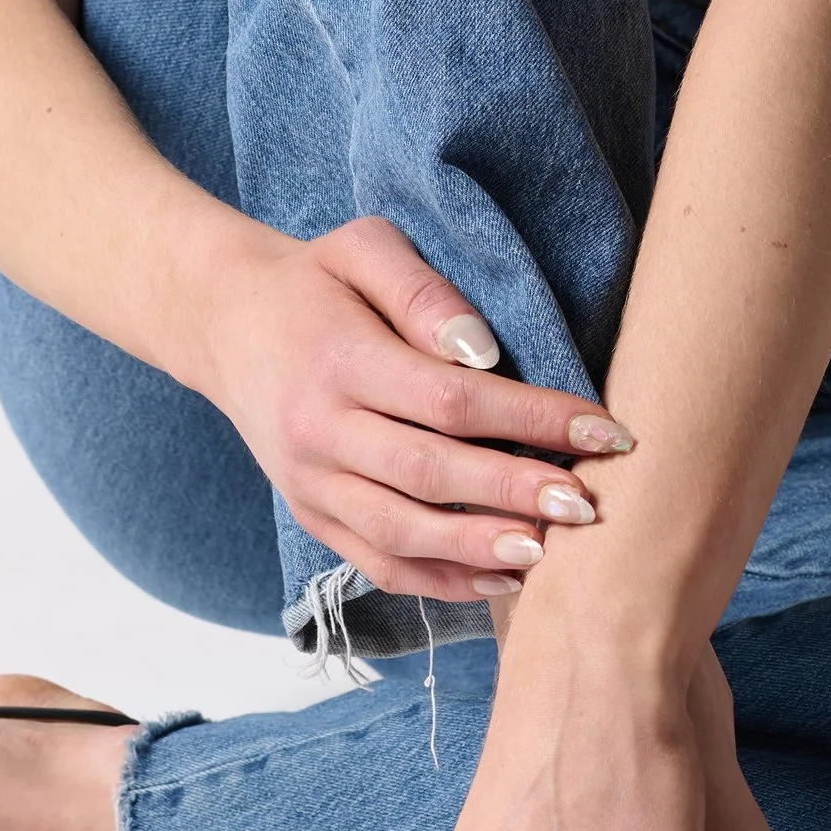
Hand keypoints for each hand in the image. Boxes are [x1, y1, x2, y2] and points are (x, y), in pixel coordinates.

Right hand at [207, 215, 630, 603]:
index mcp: (340, 360)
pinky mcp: (311, 516)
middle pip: (430, 475)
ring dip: (480, 549)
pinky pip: (377, 563)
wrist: (226, 323)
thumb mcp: (364, 248)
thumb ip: (423, 292)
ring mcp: (311, 484)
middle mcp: (320, 431)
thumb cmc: (315, 280)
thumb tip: (484, 352)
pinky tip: (500, 579)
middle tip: (589, 503)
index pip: (450, 399)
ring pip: (402, 533)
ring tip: (551, 552)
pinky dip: (440, 582)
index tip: (604, 427)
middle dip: (516, 492)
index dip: (531, 417)